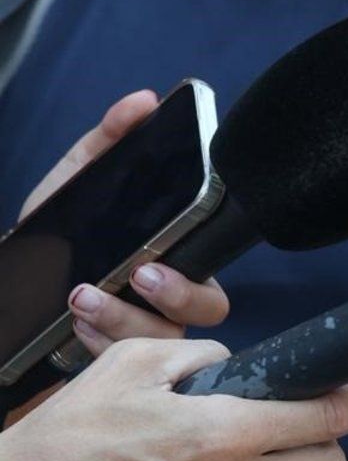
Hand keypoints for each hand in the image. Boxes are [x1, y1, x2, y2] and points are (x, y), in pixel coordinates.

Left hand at [18, 88, 228, 352]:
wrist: (7, 286)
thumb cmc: (54, 233)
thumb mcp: (76, 179)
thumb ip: (109, 138)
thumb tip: (145, 101)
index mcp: (173, 254)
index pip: (213, 266)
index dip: (195, 273)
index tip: (153, 262)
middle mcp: (168, 298)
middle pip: (209, 310)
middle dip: (175, 299)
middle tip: (133, 276)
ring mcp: (141, 331)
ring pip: (160, 338)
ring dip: (119, 320)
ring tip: (78, 297)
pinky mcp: (109, 358)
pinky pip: (119, 359)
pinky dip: (94, 342)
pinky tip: (70, 324)